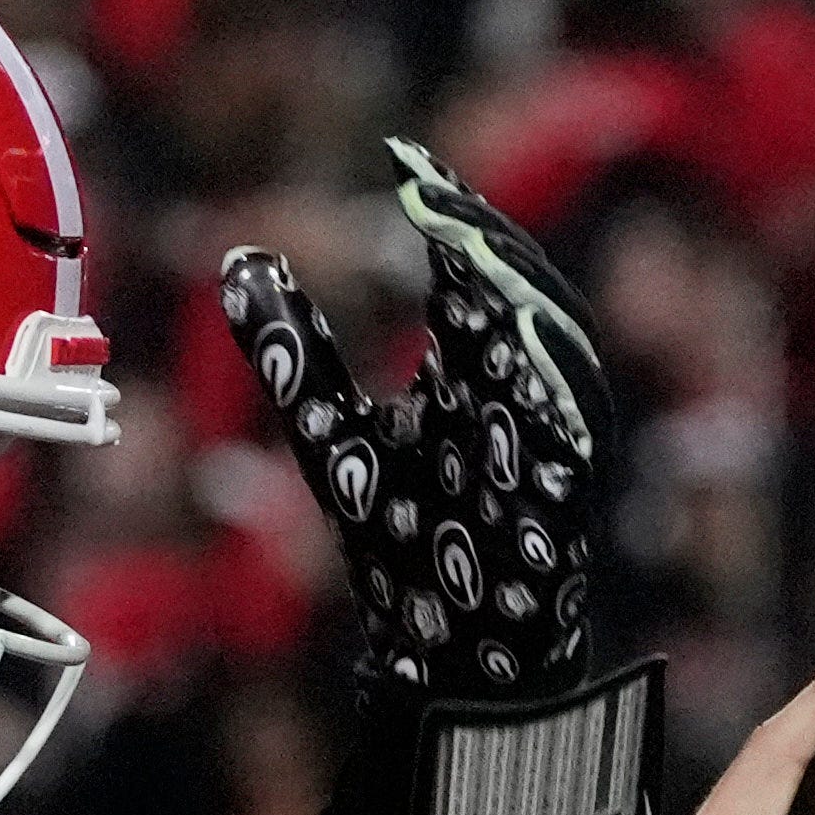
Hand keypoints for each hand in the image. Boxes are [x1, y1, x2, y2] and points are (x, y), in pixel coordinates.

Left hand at [219, 141, 609, 699]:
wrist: (448, 655)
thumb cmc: (405, 545)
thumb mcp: (331, 430)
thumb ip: (296, 350)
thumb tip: (241, 260)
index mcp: (482, 367)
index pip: (471, 268)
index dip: (444, 213)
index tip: (399, 158)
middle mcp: (531, 388)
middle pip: (522, 285)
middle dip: (479, 233)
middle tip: (426, 189)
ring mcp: (561, 433)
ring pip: (553, 337)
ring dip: (513, 285)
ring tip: (463, 241)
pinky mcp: (573, 485)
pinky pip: (568, 415)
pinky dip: (541, 370)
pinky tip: (501, 332)